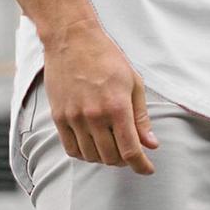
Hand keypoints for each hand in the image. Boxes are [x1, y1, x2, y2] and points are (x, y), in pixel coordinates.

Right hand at [41, 16, 159, 173]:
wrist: (73, 40)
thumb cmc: (107, 57)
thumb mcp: (133, 82)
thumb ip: (141, 116)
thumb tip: (150, 144)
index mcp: (117, 106)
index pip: (130, 150)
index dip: (141, 165)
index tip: (147, 169)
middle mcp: (95, 116)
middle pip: (111, 157)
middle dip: (125, 160)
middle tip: (131, 151)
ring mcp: (74, 118)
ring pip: (91, 156)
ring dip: (105, 158)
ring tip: (113, 146)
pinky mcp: (59, 117)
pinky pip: (71, 149)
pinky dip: (85, 154)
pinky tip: (93, 146)